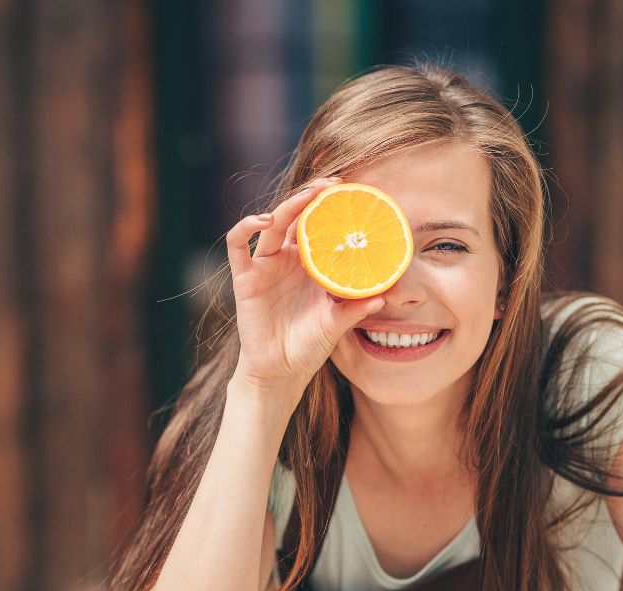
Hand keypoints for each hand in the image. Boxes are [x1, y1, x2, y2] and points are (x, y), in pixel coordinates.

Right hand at [225, 177, 385, 398]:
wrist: (280, 372)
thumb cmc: (308, 346)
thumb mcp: (336, 324)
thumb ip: (355, 309)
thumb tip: (385, 296)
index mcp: (311, 265)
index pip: (320, 226)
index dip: (332, 208)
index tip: (354, 194)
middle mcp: (287, 259)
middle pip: (297, 217)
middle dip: (313, 196)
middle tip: (333, 185)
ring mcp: (265, 266)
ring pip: (272, 224)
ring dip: (288, 206)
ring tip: (307, 197)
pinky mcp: (245, 278)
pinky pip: (237, 245)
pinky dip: (246, 227)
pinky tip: (263, 220)